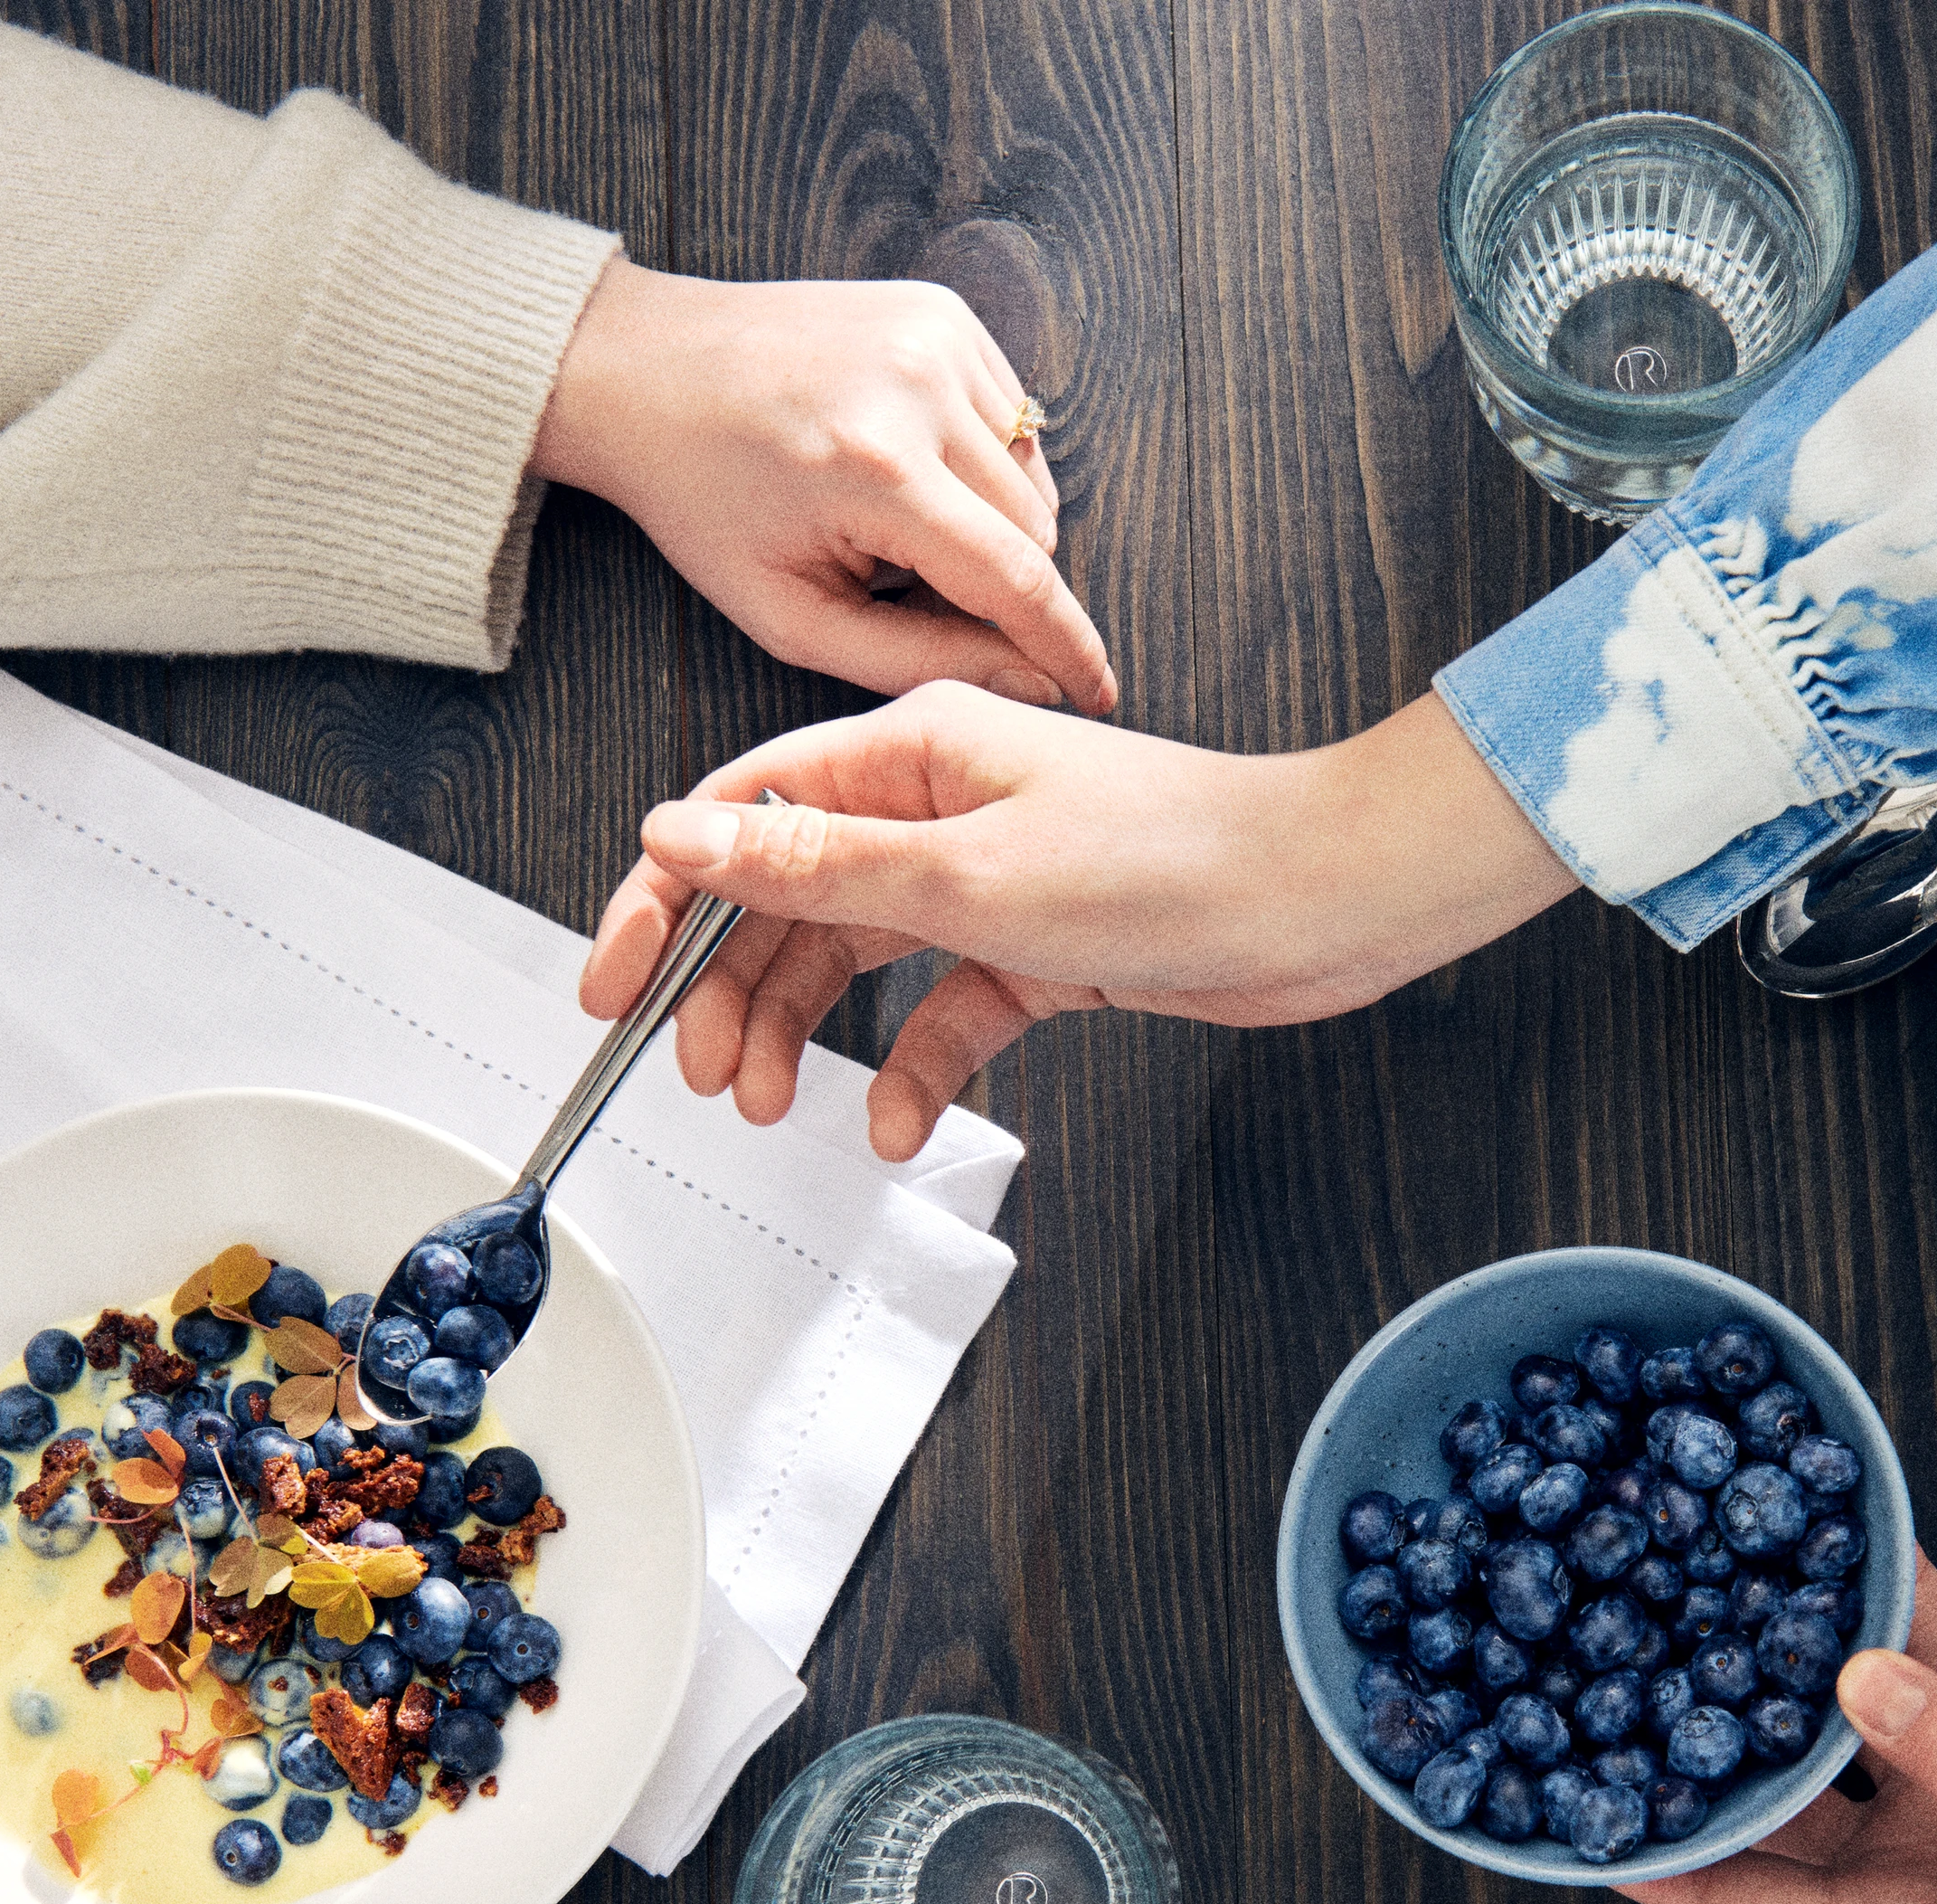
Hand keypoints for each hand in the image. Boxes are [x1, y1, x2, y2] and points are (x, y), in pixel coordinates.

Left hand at [531, 259, 1113, 713]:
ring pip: (1034, 476)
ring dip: (992, 520)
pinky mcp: (943, 311)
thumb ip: (917, 661)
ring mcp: (936, 336)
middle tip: (918, 591)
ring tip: (903, 522)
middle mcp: (918, 387)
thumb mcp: (792, 615)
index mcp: (875, 470)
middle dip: (1000, 582)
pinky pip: (1013, 418)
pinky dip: (981, 461)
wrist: (646, 371)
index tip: (1099, 692)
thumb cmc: (709, 505)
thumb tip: (1034, 685)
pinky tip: (911, 462)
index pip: (1016, 577)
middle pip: (1036, 530)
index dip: (1067, 647)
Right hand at [579, 685, 1579, 1160]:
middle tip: (692, 1072)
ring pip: (857, 958)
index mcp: (914, 749)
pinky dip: (914, 1067)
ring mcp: (991, 878)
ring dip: (804, 1033)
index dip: (666, 897)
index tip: (614, 980)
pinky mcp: (1040, 947)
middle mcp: (942, 804)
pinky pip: (947, 1012)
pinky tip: (893, 1121)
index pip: (745, 814)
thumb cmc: (1174, 859)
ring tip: (768, 1103)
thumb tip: (684, 835)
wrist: (1322, 905)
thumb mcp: (965, 869)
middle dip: (728, 986)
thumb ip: (817, 863)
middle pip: (789, 895)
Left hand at [1619, 1554, 1936, 1903]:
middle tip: (1602, 1637)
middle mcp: (1917, 1865)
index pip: (1738, 1899)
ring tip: (1704, 1557)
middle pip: (1774, 1797)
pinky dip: (1895, 1601)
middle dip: (1698, 1729)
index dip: (1646, 1855)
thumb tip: (1845, 1672)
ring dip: (1789, 1645)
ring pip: (1847, 1712)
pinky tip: (1847, 1530)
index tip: (1548, 1800)